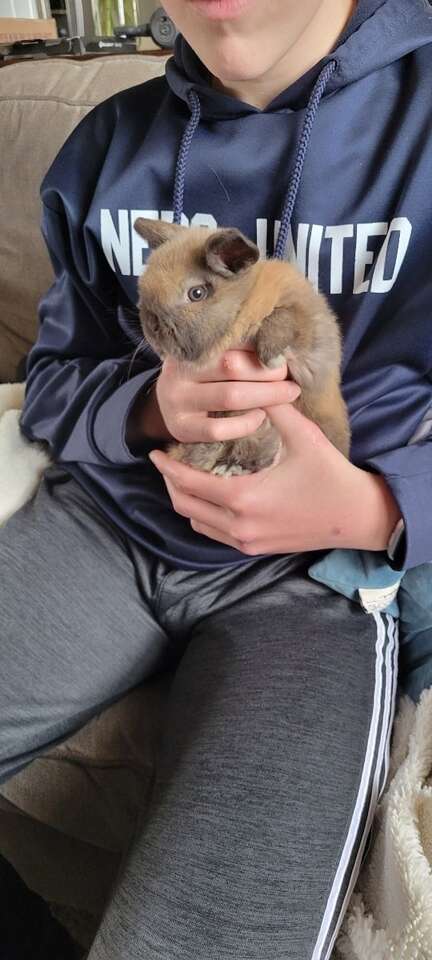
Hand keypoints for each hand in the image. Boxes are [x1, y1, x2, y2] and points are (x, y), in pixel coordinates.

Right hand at [130, 349, 299, 444]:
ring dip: (266, 395)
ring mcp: (176, 401)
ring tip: (287, 394)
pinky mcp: (181, 429)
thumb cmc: (204, 375)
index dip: (260, 346)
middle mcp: (178, 371)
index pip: (230, 339)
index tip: (283, 351)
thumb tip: (281, 338)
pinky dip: (246, 423)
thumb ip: (240, 346)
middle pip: (232, 365)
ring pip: (229, 396)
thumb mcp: (214, 354)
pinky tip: (261, 417)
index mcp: (189, 345)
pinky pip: (218, 429)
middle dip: (268, 371)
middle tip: (289, 376)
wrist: (171, 405)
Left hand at [149, 402, 401, 554]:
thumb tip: (248, 376)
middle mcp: (239, 525)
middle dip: (171, 483)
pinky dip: (204, 516)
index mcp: (244, 497)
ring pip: (197, 523)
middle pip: (185, 506)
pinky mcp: (254, 549)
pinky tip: (209, 496)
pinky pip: (215, 534)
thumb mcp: (302, 434)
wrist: (354, 517)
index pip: (189, 483)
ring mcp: (245, 541)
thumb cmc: (330, 474)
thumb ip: (272, 407)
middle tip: (167, 462)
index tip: (155, 452)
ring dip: (186, 501)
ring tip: (184, 477)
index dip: (167, 467)